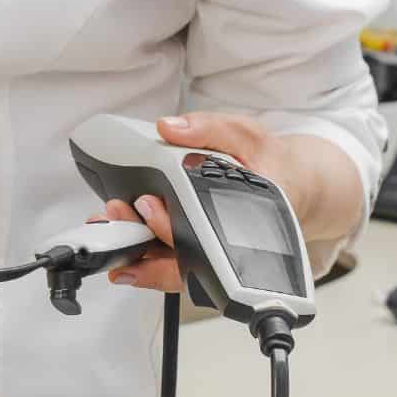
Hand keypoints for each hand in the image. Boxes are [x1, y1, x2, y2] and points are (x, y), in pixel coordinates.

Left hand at [95, 112, 318, 292]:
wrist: (290, 184)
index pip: (206, 233)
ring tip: (106, 234)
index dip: (171, 225)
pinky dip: (144, 258)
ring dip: (137, 256)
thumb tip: (168, 127)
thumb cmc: (270, 163)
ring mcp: (215, 253)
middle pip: (184, 260)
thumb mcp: (245, 134)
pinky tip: (120, 248)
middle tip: (116, 217)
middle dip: (143, 243)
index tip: (147, 205)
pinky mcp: (200, 252)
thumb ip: (208, 129)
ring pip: (174, 269)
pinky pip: (172, 264)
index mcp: (247, 214)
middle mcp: (230, 243)